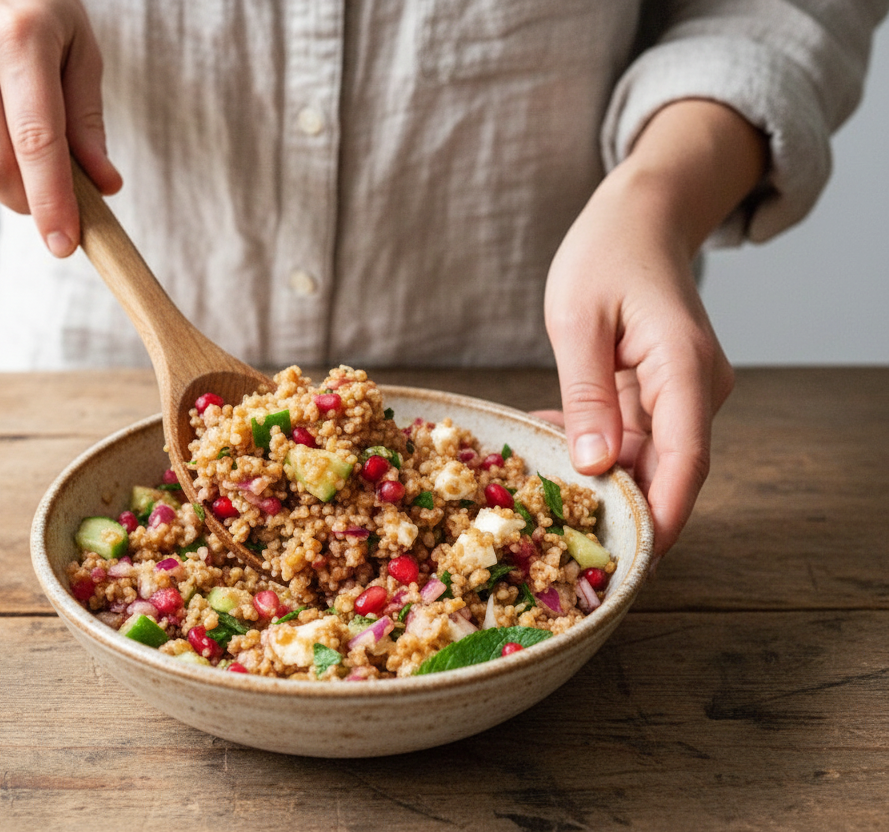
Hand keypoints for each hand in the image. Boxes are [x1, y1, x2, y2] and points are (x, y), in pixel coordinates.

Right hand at [0, 0, 120, 256]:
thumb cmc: (35, 15)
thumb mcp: (78, 51)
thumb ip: (89, 121)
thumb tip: (104, 187)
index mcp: (18, 37)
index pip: (36, 139)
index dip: (51, 199)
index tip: (64, 244)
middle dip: (26, 200)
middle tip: (48, 202)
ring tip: (13, 137)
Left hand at [541, 100, 764, 557]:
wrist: (640, 217)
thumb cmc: (606, 254)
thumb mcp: (578, 320)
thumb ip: (587, 394)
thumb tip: (596, 466)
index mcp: (684, 367)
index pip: (685, 459)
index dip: (661, 517)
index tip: (632, 563)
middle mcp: (697, 387)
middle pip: (667, 469)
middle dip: (617, 507)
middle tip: (554, 537)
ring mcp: (684, 393)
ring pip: (645, 457)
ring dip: (593, 473)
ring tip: (530, 477)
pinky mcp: (664, 393)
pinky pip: (632, 436)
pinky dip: (591, 445)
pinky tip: (542, 436)